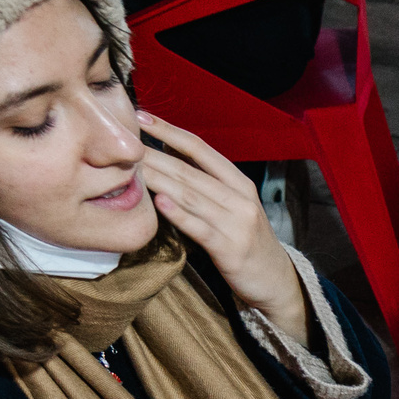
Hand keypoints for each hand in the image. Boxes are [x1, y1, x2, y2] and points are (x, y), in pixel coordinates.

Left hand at [136, 112, 305, 331]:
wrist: (276, 281)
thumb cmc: (247, 241)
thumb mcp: (235, 206)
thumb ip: (208, 184)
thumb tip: (168, 157)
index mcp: (240, 183)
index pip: (200, 149)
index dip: (169, 131)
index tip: (141, 117)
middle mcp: (240, 198)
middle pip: (190, 171)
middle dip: (154, 154)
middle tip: (122, 142)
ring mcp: (237, 224)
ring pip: (191, 196)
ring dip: (159, 180)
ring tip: (132, 167)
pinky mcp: (230, 249)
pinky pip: (200, 229)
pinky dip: (179, 215)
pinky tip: (159, 203)